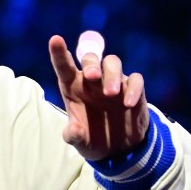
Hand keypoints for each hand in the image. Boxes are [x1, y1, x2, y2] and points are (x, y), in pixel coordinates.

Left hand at [48, 30, 149, 161]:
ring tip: (111, 93)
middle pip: (91, 59)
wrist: (119, 150)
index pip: (65, 66)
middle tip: (92, 76)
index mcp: (73, 87)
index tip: (55, 40)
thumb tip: (73, 130)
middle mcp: (93, 81)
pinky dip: (133, 88)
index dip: (59, 53)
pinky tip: (128, 104)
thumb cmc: (93, 139)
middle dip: (91, 63)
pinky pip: (135, 80)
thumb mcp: (80, 142)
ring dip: (111, 74)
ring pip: (113, 63)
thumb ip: (74, 135)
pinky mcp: (133, 89)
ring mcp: (113, 83)